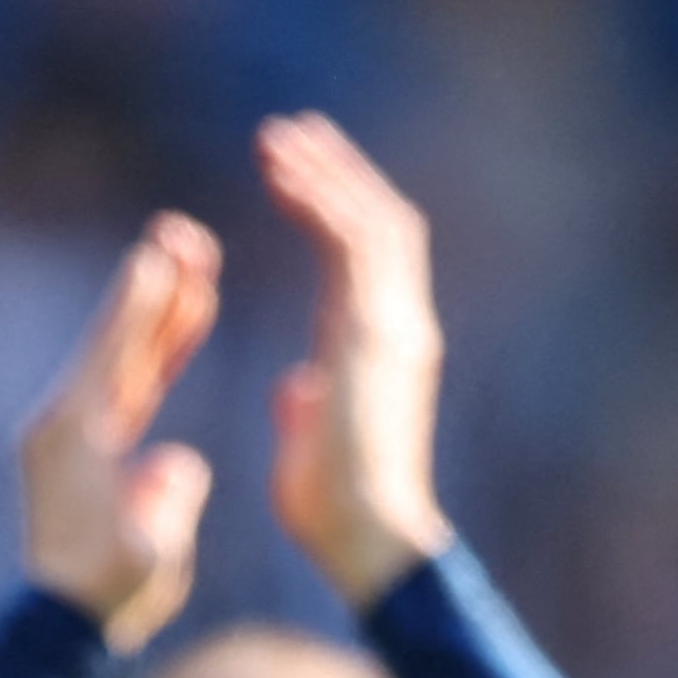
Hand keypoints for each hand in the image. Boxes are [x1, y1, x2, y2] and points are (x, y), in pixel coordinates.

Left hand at [19, 211, 220, 651]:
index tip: (164, 253)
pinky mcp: (85, 449)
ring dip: (160, 315)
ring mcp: (71, 436)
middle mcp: (64, 427)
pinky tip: (185, 320)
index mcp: (76, 444)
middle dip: (152, 290)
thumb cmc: (109, 598)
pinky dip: (154, 355)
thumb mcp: (150, 552)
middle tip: (183, 234)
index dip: (142, 304)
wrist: (63, 631)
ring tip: (195, 263)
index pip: (115, 359)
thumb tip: (176, 464)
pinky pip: (125, 389)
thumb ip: (168, 500)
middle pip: (116, 345)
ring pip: (124, 362)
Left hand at [257, 113, 449, 610]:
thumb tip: (295, 387)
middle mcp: (402, 328)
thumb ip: (308, 405)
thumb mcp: (311, 445)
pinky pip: (351, 244)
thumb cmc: (336, 515)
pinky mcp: (373, 334)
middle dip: (335, 172)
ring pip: (369, 220)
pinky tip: (280, 175)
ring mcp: (395, 327)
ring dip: (322, 174)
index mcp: (389, 350)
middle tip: (286, 134)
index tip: (293, 175)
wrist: (369, 543)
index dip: (337, 209)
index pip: (372, 258)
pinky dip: (318, 201)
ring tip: (275, 139)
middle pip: (381, 222)